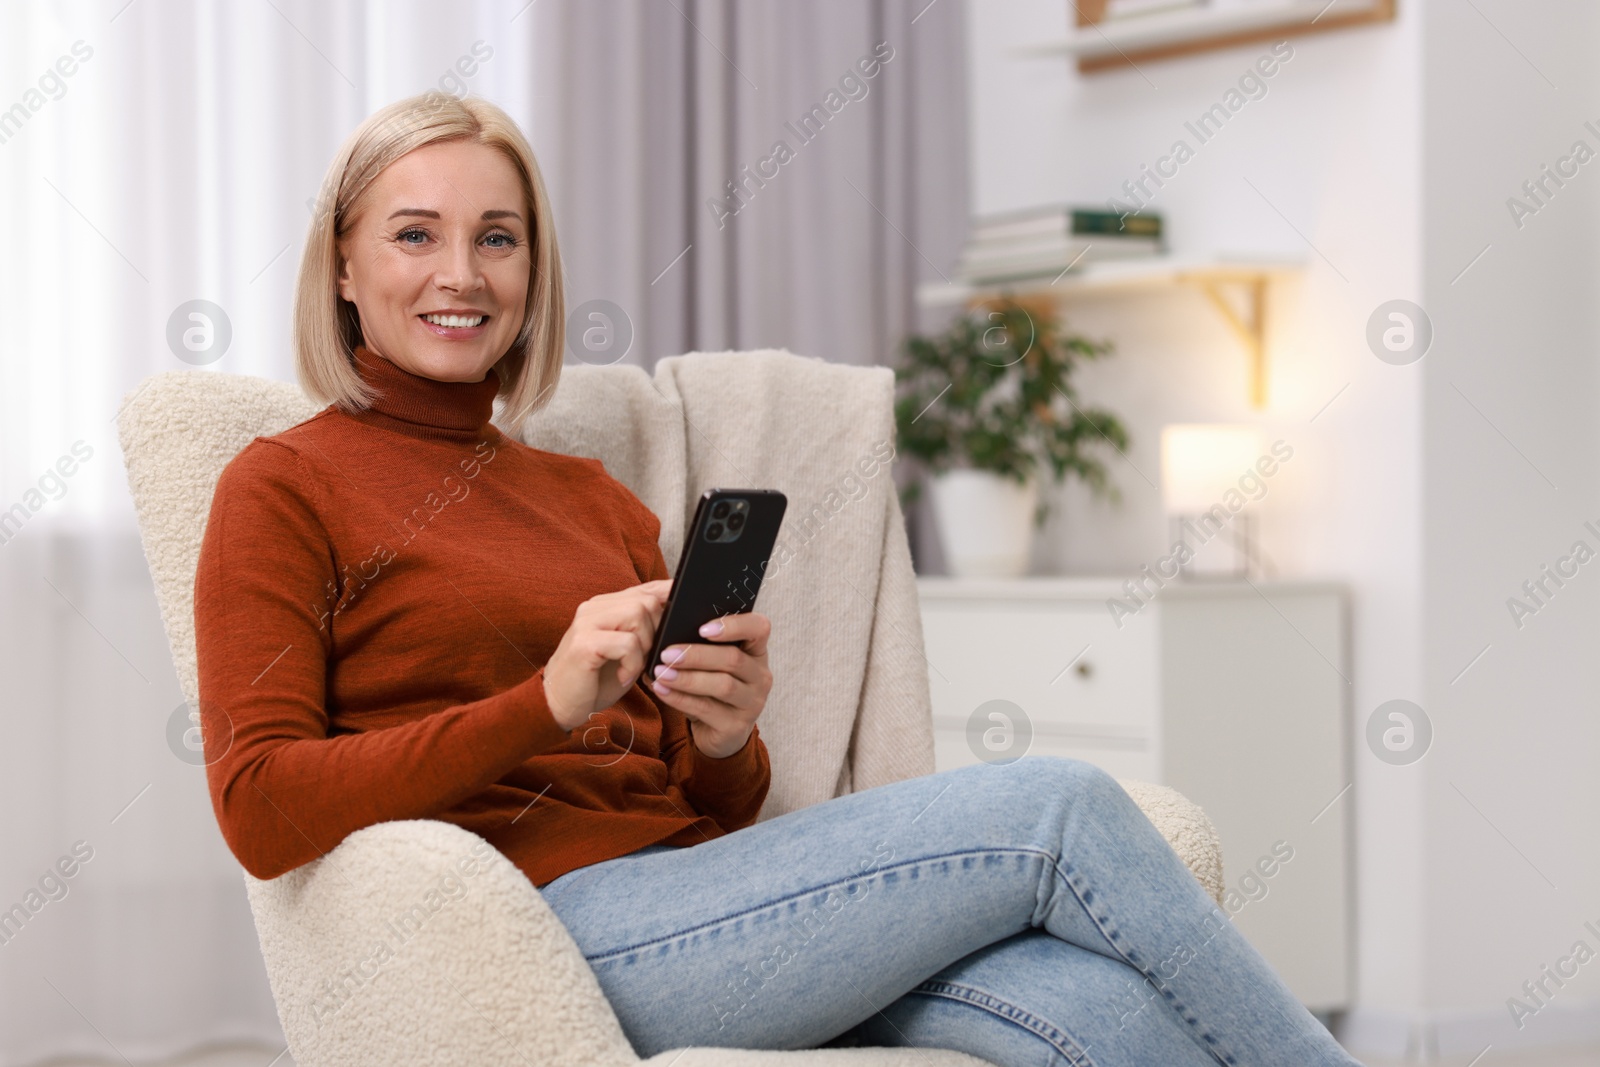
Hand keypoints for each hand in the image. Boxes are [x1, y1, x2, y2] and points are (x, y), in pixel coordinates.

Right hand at [542, 579, 671, 731]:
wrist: (561, 705)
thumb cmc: (597, 679)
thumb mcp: (627, 651)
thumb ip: (645, 630)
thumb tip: (677, 615)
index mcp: (605, 605)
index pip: (645, 588)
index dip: (669, 594)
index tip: (686, 607)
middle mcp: (594, 608)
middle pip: (645, 601)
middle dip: (656, 631)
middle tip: (646, 657)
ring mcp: (586, 623)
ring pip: (638, 615)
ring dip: (645, 646)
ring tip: (632, 667)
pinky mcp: (584, 643)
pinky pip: (627, 643)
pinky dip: (633, 663)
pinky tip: (623, 677)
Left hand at [649, 611, 771, 758]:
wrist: (718, 733)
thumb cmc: (711, 689)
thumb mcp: (710, 666)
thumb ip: (697, 647)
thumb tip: (664, 634)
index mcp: (756, 652)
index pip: (759, 628)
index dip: (734, 625)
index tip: (702, 629)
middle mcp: (760, 676)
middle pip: (733, 659)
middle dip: (696, 655)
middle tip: (667, 654)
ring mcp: (752, 703)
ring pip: (722, 685)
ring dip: (687, 678)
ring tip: (661, 673)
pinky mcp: (736, 726)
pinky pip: (706, 708)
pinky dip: (680, 698)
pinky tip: (661, 689)